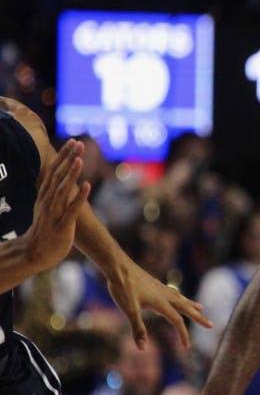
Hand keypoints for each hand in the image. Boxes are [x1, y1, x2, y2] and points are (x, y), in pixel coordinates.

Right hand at [26, 139, 89, 269]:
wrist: (35, 253)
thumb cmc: (45, 228)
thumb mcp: (46, 206)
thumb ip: (52, 192)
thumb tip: (58, 176)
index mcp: (44, 195)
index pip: (54, 171)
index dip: (63, 156)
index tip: (73, 141)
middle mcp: (48, 201)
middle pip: (58, 176)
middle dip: (68, 159)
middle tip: (78, 143)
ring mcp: (54, 213)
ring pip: (63, 190)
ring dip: (72, 174)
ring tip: (80, 159)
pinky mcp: (63, 225)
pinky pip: (72, 209)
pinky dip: (80, 197)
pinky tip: (88, 186)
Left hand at [105, 263, 212, 349]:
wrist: (118, 266)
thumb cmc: (123, 287)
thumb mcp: (129, 310)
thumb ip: (138, 329)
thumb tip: (143, 348)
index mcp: (161, 303)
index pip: (177, 321)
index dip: (183, 335)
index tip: (187, 347)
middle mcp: (165, 295)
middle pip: (186, 308)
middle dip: (198, 318)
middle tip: (211, 325)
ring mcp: (160, 288)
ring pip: (181, 298)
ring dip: (191, 305)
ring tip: (200, 307)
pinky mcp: (154, 283)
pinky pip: (172, 292)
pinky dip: (179, 297)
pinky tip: (176, 296)